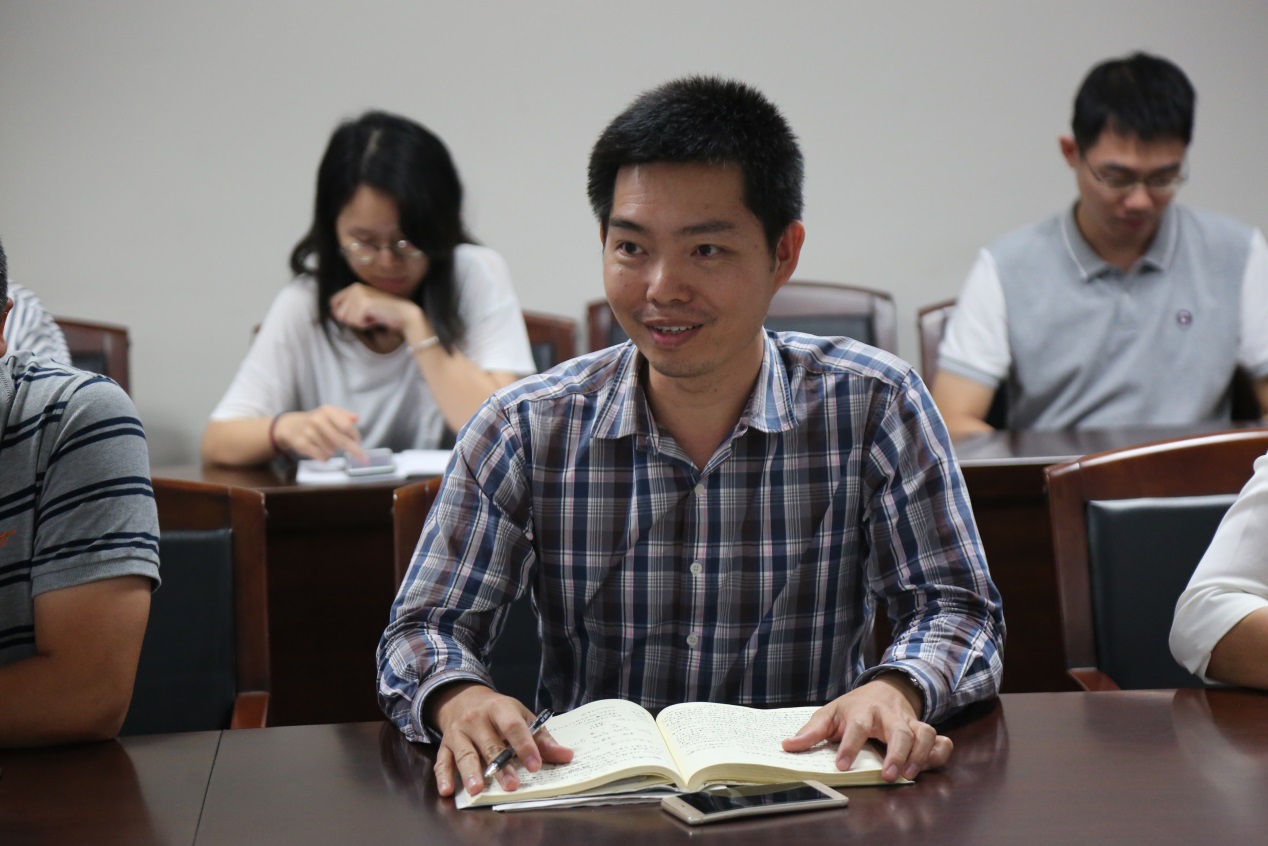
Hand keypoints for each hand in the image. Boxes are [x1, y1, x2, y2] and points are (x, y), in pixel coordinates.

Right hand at [273, 405, 364, 460]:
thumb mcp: (330, 413)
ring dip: (333, 451)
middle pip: (341, 440)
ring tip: (326, 444)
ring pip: (332, 450)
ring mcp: (309, 432)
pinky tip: (320, 450)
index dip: (355, 435)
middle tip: (364, 459)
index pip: (346, 425)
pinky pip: (322, 456)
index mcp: (327, 411)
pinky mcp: (301, 444)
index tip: (359, 441)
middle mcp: (317, 419)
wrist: (290, 426)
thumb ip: (345, 416)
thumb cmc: (316, 420)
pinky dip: (324, 457)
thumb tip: (356, 418)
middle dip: (354, 451)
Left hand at [329, 282, 425, 334]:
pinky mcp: (364, 304)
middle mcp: (354, 288)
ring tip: (372, 316)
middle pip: (338, 314)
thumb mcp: (364, 306)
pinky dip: (365, 325)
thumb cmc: (385, 312)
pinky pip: (356, 323)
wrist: (403, 314)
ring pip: (346, 319)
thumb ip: (349, 307)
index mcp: (354, 287)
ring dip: (359, 323)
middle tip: (368, 316)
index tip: (357, 316)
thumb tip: (333, 313)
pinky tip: (375, 319)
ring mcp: (359, 295)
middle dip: (352, 320)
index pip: (333, 303)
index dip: (341, 314)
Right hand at [429, 683, 572, 797]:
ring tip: (477, 790)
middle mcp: (476, 719)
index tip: (536, 765)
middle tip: (511, 785)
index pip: (513, 727)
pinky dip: (444, 777)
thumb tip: (566, 756)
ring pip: (465, 753)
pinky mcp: (445, 745)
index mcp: (499, 708)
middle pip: (489, 744)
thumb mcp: (522, 716)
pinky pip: (442, 761)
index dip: (525, 746)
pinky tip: (448, 791)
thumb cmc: (499, 713)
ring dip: (470, 772)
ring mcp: (458, 732)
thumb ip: (542, 738)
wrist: (464, 698)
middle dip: (500, 766)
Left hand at [782, 675, 951, 781]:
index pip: (856, 727)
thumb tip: (787, 745)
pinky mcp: (922, 730)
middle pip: (898, 730)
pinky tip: (930, 763)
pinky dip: (940, 751)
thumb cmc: (854, 706)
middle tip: (888, 775)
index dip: (849, 746)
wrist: (884, 688)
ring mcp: (909, 722)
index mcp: (862, 711)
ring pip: (923, 733)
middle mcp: (888, 715)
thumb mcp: (830, 713)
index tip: (841, 766)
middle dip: (896, 753)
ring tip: (909, 774)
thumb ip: (811, 731)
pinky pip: (940, 739)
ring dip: (920, 754)